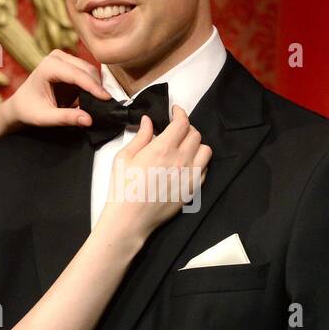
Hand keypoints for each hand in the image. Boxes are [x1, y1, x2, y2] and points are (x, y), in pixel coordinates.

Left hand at [1, 50, 109, 129]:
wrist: (20, 104)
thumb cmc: (29, 110)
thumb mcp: (45, 117)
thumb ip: (66, 118)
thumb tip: (89, 120)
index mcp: (48, 66)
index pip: (77, 74)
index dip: (93, 87)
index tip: (107, 99)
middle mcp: (57, 57)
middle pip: (87, 69)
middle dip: (97, 86)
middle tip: (106, 104)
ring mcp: (64, 59)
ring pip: (90, 70)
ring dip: (96, 85)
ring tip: (99, 103)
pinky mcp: (71, 65)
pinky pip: (88, 74)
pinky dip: (93, 86)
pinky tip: (94, 98)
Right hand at [98, 105, 211, 242]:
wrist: (130, 218)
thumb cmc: (123, 188)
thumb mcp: (124, 156)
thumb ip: (141, 136)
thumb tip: (148, 121)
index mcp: (163, 148)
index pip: (182, 122)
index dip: (180, 113)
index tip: (175, 111)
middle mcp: (181, 160)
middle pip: (195, 134)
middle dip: (186, 128)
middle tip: (176, 130)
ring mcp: (189, 176)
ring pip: (205, 151)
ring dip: (196, 144)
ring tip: (185, 147)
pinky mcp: (192, 190)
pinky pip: (205, 170)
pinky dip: (199, 163)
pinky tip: (186, 164)